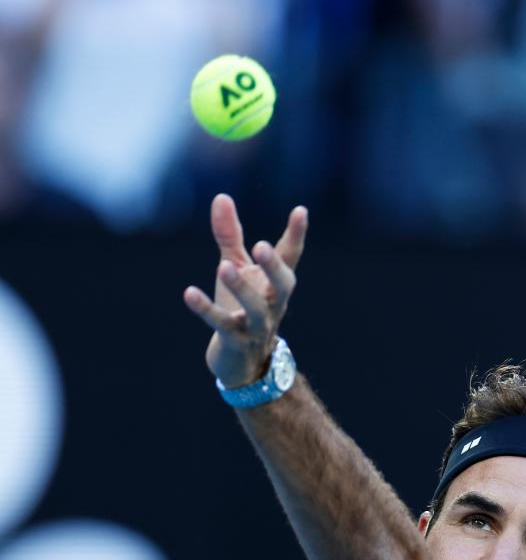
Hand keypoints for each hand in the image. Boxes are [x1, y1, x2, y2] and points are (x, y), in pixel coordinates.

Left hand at [184, 194, 307, 388]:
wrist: (241, 362)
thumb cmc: (240, 308)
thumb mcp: (235, 268)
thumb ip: (230, 236)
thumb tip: (221, 197)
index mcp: (275, 285)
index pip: (290, 258)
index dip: (296, 235)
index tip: (301, 210)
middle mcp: (272, 305)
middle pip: (282, 286)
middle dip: (273, 267)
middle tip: (261, 246)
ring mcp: (255, 326)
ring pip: (255, 309)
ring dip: (241, 289)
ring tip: (224, 268)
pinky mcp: (235, 341)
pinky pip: (222, 325)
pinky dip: (206, 310)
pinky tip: (189, 293)